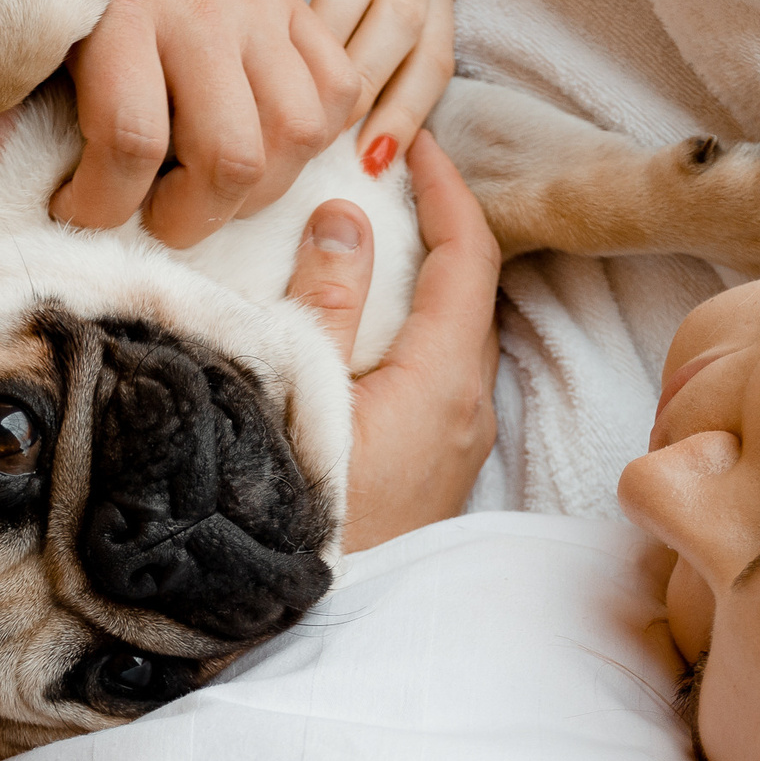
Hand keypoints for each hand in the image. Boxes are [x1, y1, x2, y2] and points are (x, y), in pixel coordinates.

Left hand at [53, 0, 361, 247]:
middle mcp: (198, 9)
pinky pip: (339, 87)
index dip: (103, 204)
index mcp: (118, 12)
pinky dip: (313, 134)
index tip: (76, 210)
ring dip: (258, 189)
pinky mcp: (292, 1)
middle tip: (154, 215)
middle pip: (230, 155)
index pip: (131, 141)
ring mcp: (257, 4)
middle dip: (191, 217)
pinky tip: (262, 142)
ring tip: (211, 188)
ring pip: (296, 133)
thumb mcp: (21, 21)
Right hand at [285, 131, 501, 550]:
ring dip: (424, 282)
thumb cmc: (298, 507)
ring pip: (455, 339)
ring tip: (374, 238)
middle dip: (438, 227)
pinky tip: (368, 325)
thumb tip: (347, 215)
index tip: (412, 142)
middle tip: (388, 178)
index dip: (447, 190)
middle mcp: (468, 413)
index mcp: (446, 380)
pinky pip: (437, 378)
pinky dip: (413, 330)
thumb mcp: (300, 390)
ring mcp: (455, 450)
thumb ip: (325, 300)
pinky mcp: (431, 476)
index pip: (472, 255)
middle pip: (471, 293)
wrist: (287, 618)